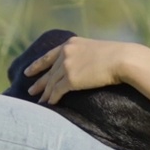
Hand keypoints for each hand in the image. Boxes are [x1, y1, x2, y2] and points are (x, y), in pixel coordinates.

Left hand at [23, 37, 137, 104]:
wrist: (122, 59)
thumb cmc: (116, 55)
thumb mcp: (96, 49)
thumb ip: (85, 55)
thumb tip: (84, 65)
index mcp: (70, 44)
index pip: (48, 56)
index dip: (37, 65)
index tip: (28, 71)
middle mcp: (65, 53)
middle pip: (49, 72)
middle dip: (39, 82)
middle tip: (30, 90)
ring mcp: (67, 66)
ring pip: (51, 83)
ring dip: (44, 95)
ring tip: (38, 103)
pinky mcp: (71, 80)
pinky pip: (57, 92)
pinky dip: (52, 100)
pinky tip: (49, 105)